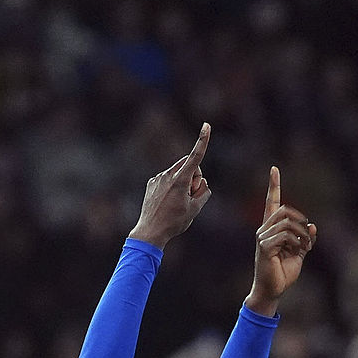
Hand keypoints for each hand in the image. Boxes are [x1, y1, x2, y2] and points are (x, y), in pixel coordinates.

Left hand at [127, 123, 212, 247]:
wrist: (150, 231)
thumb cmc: (174, 222)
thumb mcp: (195, 209)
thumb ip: (204, 193)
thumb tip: (203, 184)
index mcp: (180, 180)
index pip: (195, 157)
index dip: (203, 141)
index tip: (206, 125)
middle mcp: (168, 175)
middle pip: (189, 164)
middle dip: (195, 175)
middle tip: (192, 195)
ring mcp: (158, 178)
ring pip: (178, 172)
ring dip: (183, 182)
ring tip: (177, 202)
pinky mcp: (152, 183)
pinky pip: (167, 178)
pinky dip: (172, 186)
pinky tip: (167, 202)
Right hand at [244, 167, 316, 313]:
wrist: (273, 290)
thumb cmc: (284, 272)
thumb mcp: (300, 253)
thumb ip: (306, 239)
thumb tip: (312, 224)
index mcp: (272, 229)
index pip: (271, 202)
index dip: (274, 185)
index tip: (274, 169)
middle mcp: (265, 229)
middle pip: (284, 210)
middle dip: (300, 220)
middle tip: (308, 237)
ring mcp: (263, 237)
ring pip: (287, 222)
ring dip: (302, 234)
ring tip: (305, 247)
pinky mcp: (264, 246)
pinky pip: (285, 235)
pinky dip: (297, 242)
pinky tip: (298, 251)